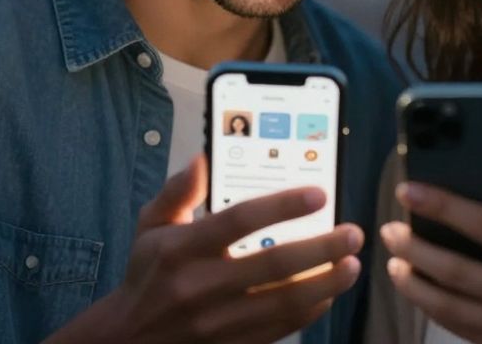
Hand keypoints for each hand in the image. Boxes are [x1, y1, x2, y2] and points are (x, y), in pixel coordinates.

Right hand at [46, 155, 362, 343]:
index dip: (282, 205)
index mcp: (182, 248)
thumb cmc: (147, 273)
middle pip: (273, 265)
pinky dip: (310, 311)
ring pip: (284, 302)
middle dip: (321, 248)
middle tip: (353, 233)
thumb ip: (178, 190)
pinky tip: (328, 293)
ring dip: (326, 282)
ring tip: (353, 264)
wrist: (129, 338)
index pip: (239, 220)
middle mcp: (200, 285)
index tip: (319, 194)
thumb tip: (202, 157)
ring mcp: (217, 320)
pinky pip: (280, 328)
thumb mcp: (150, 225)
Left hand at [380, 159, 481, 343]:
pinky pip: (456, 328)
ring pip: (448, 305)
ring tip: (393, 261)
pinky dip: (429, 307)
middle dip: (415, 248)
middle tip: (389, 229)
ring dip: (413, 282)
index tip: (409, 191)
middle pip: (457, 269)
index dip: (444, 206)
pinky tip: (414, 288)